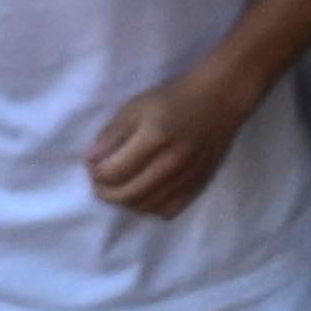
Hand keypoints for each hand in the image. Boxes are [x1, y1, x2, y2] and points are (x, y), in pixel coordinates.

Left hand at [87, 61, 264, 219]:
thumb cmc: (173, 100)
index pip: (111, 172)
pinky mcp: (199, 184)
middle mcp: (171, 162)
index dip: (94, 173)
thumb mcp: (134, 108)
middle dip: (104, 192)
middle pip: (126, 195)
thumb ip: (110, 135)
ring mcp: (187, 177)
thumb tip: (90, 162)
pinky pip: (168, 210)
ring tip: (120, 187)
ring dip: (125, 202)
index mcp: (153, 138)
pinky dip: (150, 208)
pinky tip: (145, 194)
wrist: (219, 101)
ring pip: (145, 206)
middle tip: (99, 182)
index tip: (93, 165)